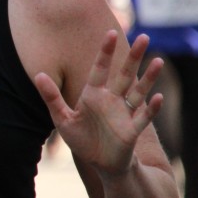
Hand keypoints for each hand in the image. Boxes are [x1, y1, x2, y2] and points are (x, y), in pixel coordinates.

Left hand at [35, 31, 163, 176]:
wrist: (100, 164)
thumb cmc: (82, 139)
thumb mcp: (62, 119)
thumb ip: (51, 97)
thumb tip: (38, 74)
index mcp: (94, 94)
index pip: (100, 68)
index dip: (105, 52)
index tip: (110, 33)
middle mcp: (111, 100)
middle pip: (124, 74)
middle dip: (133, 57)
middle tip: (144, 36)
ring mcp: (124, 114)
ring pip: (138, 92)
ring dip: (149, 78)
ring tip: (159, 61)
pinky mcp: (132, 130)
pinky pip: (143, 117)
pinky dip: (151, 108)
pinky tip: (158, 97)